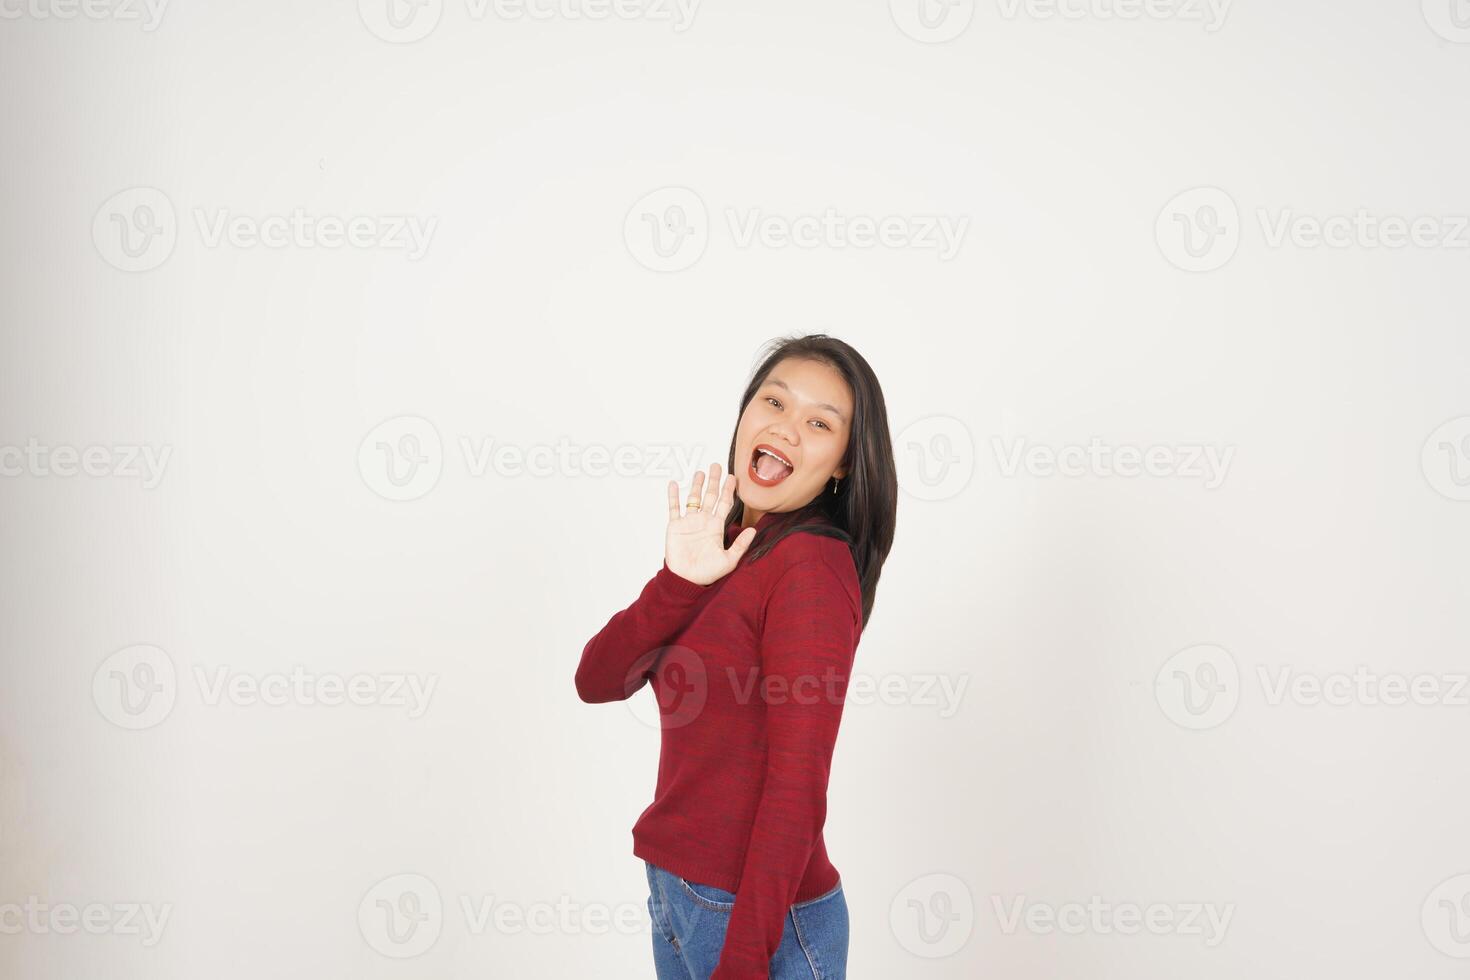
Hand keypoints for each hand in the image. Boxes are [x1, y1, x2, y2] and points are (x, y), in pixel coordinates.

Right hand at [665, 463, 757, 585]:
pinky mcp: (675, 526)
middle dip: (714, 481)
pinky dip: (674, 496)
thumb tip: (754, 530)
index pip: (724, 504)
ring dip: (697, 485)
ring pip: (693, 499)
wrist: (686, 580)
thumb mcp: (729, 560)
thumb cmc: (708, 573)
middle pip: (710, 496)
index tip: (733, 477)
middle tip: (717, 465)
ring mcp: (689, 522)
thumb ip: (740, 545)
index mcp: (716, 527)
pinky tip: (674, 484)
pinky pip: (674, 508)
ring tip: (700, 472)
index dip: (728, 491)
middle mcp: (703, 521)